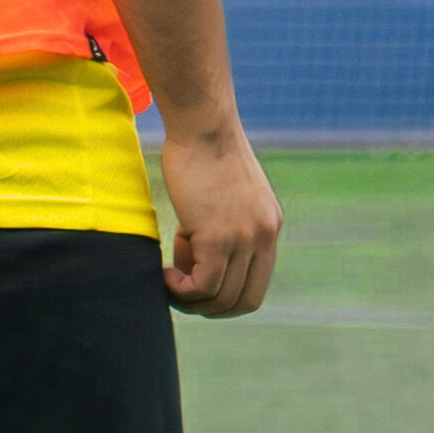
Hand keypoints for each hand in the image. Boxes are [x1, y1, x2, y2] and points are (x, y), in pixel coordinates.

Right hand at [146, 121, 282, 320]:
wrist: (203, 124)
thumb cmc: (204, 150)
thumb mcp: (227, 193)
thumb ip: (225, 224)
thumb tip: (199, 257)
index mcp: (269, 227)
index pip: (256, 285)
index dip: (226, 298)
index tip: (198, 287)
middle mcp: (264, 236)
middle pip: (244, 301)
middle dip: (210, 308)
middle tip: (180, 294)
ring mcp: (244, 238)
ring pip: (221, 297)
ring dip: (189, 299)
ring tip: (168, 280)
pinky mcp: (219, 236)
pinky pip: (202, 285)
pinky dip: (180, 290)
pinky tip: (164, 274)